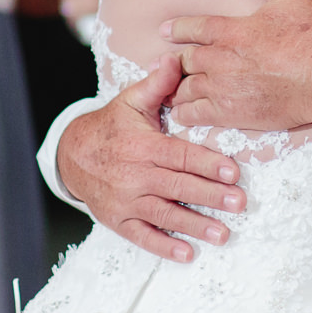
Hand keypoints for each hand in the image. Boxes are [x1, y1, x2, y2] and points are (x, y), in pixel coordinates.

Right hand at [58, 54, 245, 261]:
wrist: (72, 155)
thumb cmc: (112, 126)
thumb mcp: (132, 101)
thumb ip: (158, 84)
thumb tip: (176, 58)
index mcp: (143, 145)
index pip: (181, 155)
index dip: (207, 164)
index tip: (233, 172)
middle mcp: (135, 175)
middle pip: (178, 187)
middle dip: (210, 196)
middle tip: (239, 203)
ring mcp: (126, 200)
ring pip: (164, 214)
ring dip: (195, 225)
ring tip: (222, 233)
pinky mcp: (118, 220)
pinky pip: (142, 236)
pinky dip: (164, 247)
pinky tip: (187, 254)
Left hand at [165, 0, 311, 130]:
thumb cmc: (310, 38)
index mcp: (230, 31)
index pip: (192, 28)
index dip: (176, 29)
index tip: (164, 31)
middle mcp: (219, 59)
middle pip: (183, 61)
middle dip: (175, 63)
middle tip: (167, 66)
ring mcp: (222, 87)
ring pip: (184, 88)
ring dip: (177, 89)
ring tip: (173, 91)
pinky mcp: (229, 112)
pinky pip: (194, 113)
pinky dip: (184, 112)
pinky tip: (182, 112)